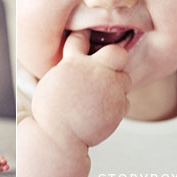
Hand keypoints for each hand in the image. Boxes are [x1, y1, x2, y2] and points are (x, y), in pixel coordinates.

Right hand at [31, 30, 131, 146]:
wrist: (58, 138)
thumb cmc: (50, 114)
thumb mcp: (50, 83)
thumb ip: (66, 68)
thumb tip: (62, 62)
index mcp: (72, 63)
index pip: (81, 38)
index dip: (83, 39)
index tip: (86, 43)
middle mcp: (94, 71)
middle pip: (118, 52)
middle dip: (116, 58)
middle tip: (108, 69)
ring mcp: (109, 88)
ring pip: (126, 79)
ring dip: (117, 86)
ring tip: (101, 97)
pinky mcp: (119, 105)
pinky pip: (125, 101)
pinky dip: (117, 106)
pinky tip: (102, 112)